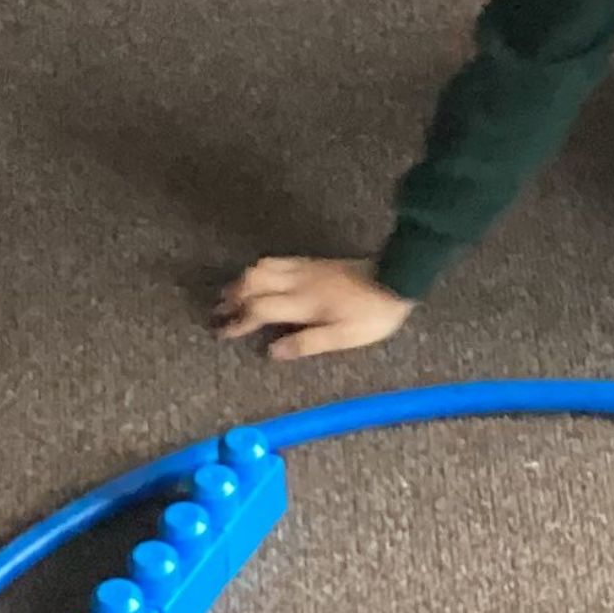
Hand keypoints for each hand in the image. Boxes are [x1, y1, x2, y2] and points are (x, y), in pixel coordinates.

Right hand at [212, 255, 413, 360]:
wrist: (396, 277)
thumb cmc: (372, 314)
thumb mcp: (344, 337)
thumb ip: (307, 343)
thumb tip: (273, 352)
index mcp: (303, 303)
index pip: (259, 309)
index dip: (238, 321)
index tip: (222, 331)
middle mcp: (298, 281)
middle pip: (252, 281)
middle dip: (232, 296)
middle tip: (218, 310)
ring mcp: (305, 268)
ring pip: (262, 267)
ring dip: (242, 280)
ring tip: (232, 293)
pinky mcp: (313, 261)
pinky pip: (276, 260)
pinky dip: (259, 269)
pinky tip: (259, 277)